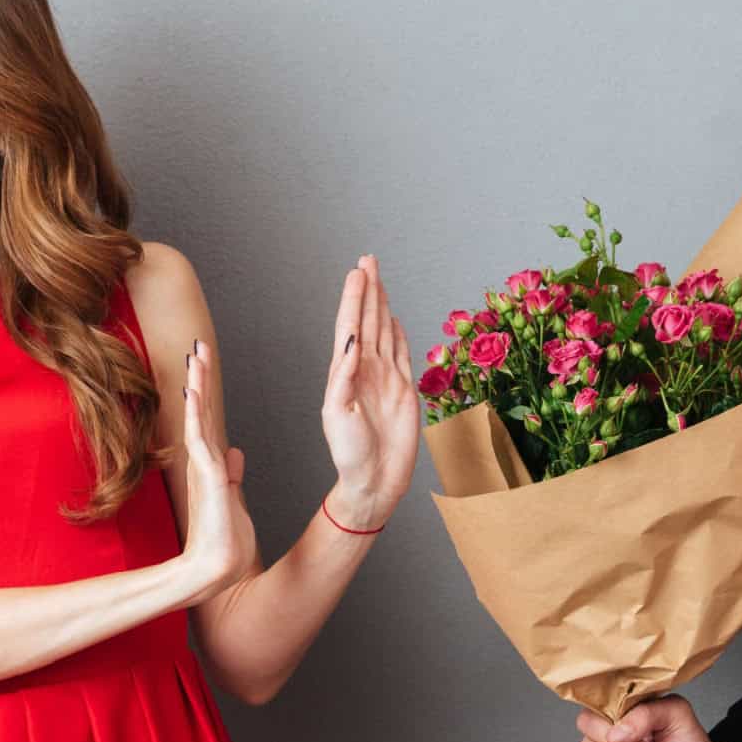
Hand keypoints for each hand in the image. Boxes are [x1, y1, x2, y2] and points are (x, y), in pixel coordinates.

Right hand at [176, 337, 255, 605]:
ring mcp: (202, 468)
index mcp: (210, 467)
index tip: (204, 365)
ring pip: (197, 417)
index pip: (206, 421)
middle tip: (199, 346)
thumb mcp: (234, 500)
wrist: (217, 571)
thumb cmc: (226, 543)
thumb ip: (232, 475)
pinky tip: (193, 390)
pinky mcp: (207, 476)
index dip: (205, 393)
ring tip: (196, 356)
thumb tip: (235, 454)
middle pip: (199, 411)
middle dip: (200, 378)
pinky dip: (195, 412)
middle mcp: (202, 463)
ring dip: (197, 385)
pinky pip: (199, 436)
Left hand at [319, 255, 418, 529]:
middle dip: (368, 290)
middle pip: (367, 321)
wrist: (374, 481)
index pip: (350, 328)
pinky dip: (399, 334)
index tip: (357, 273)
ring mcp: (385, 379)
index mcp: (345, 374)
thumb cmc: (350, 455)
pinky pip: (402, 354)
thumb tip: (352, 343)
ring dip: (382, 305)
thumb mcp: (337, 416)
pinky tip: (395, 318)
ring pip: (384, 332)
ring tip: (379, 279)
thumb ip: (344, 379)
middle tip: (368, 260)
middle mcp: (365, 371)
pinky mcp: (403, 391)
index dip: (354, 299)